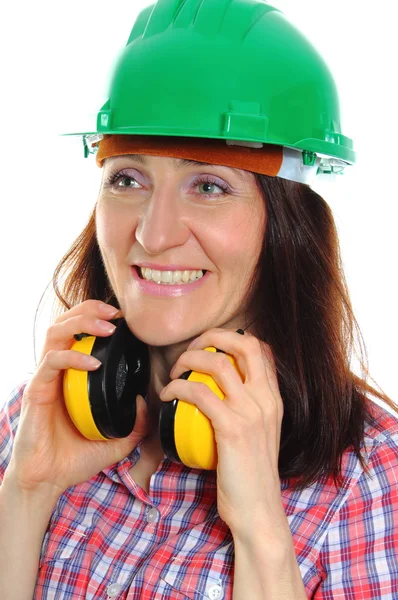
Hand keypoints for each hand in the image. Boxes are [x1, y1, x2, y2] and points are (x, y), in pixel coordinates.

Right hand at [5, 300, 148, 498]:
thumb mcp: (117, 441)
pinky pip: (52, 362)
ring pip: (55, 332)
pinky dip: (73, 356)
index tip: (123, 318)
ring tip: (107, 329)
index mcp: (73, 375)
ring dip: (82, 323)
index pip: (80, 331)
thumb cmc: (75, 458)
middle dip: (90, 310)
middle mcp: (58, 370)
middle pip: (66, 322)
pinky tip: (93, 364)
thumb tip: (146, 401)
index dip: (98, 316)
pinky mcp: (37, 390)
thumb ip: (135, 424)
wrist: (48, 480)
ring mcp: (46, 378)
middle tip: (115, 313)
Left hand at [159, 328, 284, 535]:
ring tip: (175, 372)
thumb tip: (217, 391)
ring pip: (218, 364)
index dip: (232, 338)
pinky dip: (178, 388)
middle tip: (191, 349)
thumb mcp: (258, 433)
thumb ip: (246, 409)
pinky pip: (199, 394)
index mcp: (274, 399)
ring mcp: (251, 413)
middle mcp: (267, 399)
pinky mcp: (233, 429)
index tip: (209, 347)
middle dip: (212, 337)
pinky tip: (168, 394)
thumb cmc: (250, 474)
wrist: (258, 509)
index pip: (261, 350)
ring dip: (188, 360)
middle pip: (244, 345)